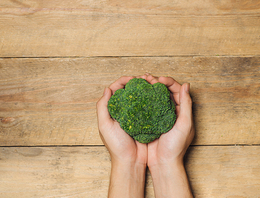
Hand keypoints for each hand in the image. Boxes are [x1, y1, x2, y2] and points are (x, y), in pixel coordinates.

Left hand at [96, 75, 147, 197]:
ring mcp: (135, 114)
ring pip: (139, 96)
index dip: (125, 80)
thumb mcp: (104, 126)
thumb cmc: (116, 145)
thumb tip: (107, 88)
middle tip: (146, 79)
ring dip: (145, 89)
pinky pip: (148, 106)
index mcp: (112, 109)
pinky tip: (157, 96)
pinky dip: (152, 99)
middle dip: (137, 81)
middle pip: (129, 90)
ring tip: (152, 85)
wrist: (131, 161)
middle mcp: (123, 110)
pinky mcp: (145, 120)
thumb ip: (102, 107)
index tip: (134, 79)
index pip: (117, 88)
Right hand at [145, 74, 194, 197]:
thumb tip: (186, 85)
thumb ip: (186, 104)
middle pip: (165, 91)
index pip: (176, 90)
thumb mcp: (184, 124)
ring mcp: (160, 115)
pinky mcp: (151, 121)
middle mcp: (172, 111)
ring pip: (155, 97)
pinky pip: (147, 106)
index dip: (168, 82)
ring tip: (141, 82)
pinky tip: (137, 95)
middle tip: (147, 78)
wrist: (163, 163)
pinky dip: (143, 99)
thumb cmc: (176, 146)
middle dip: (157, 82)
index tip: (159, 79)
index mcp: (182, 110)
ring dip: (149, 88)